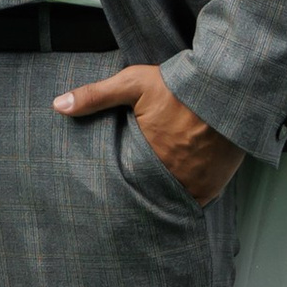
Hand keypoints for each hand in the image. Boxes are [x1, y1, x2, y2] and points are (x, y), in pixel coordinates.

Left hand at [51, 60, 244, 203]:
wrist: (228, 88)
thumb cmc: (179, 86)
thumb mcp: (133, 84)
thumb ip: (95, 96)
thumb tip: (57, 105)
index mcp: (148, 160)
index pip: (126, 187)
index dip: (121, 188)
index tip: (115, 189)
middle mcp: (172, 179)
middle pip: (149, 198)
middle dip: (142, 197)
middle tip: (134, 198)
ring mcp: (196, 186)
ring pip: (173, 202)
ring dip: (165, 198)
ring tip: (155, 195)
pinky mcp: (215, 185)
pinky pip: (196, 200)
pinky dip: (188, 196)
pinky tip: (181, 188)